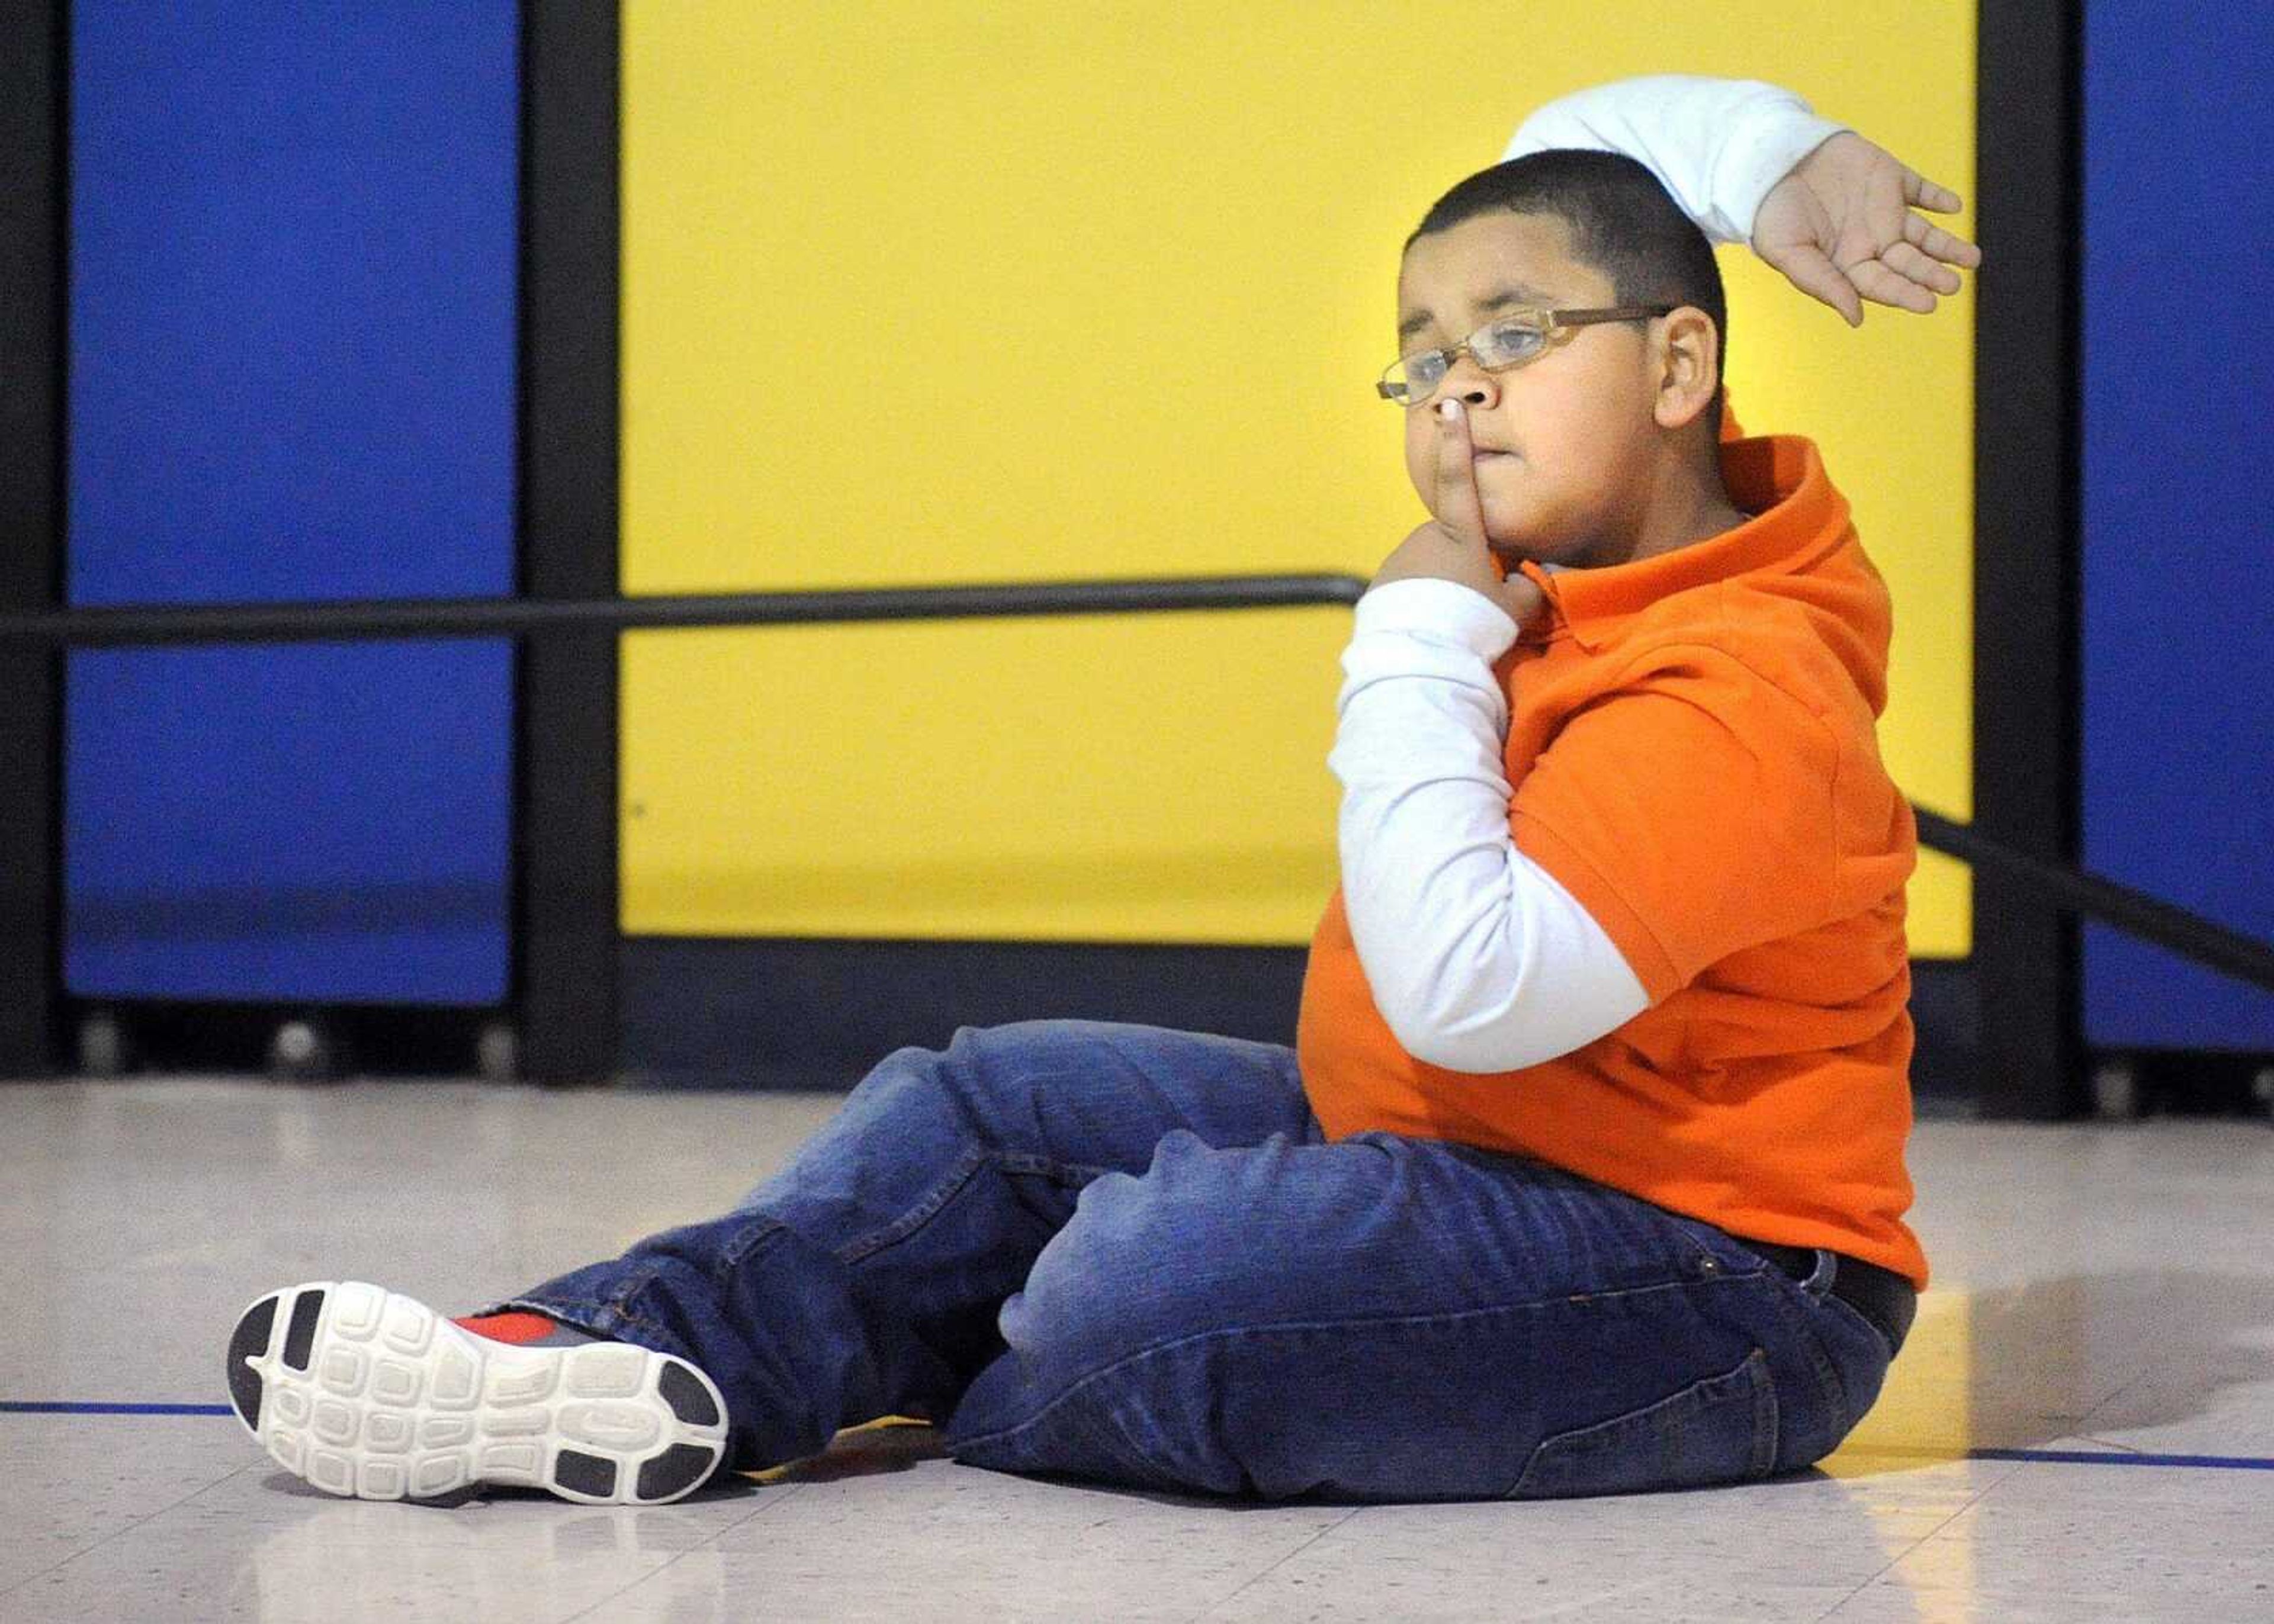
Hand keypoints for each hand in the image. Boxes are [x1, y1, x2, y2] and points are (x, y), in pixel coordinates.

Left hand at [1366, 398, 1548, 630]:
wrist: (1421, 658)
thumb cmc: (1473, 624)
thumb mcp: (1515, 609)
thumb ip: (1528, 589)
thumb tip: (1531, 582)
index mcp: (1459, 535)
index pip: (1460, 478)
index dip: (1458, 442)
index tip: (1449, 408)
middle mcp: (1423, 540)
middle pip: (1448, 544)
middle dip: (1460, 566)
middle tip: (1474, 603)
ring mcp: (1397, 564)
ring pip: (1425, 570)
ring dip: (1438, 589)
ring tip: (1450, 624)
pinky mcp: (1377, 590)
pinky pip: (1406, 593)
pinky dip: (1417, 607)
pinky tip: (1427, 632)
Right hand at [1751, 130, 1982, 326]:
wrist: (1768, 162)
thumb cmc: (1771, 214)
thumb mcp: (1788, 255)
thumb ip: (1823, 285)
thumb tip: (1857, 318)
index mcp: (1846, 263)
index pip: (1882, 284)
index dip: (1905, 294)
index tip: (1928, 303)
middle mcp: (1869, 240)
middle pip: (1908, 263)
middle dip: (1931, 274)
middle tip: (1953, 285)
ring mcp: (1882, 209)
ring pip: (1922, 233)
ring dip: (1946, 246)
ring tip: (1971, 259)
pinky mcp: (1888, 177)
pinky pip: (1920, 189)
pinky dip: (1938, 197)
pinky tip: (1952, 207)